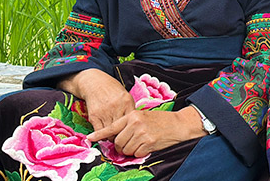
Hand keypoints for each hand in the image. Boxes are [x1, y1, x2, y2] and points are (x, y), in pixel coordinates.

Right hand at [57, 69, 134, 133]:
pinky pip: (99, 131)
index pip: (132, 123)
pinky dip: (102, 135)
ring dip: (111, 136)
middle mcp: (116, 107)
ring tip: (113, 135)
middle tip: (121, 137)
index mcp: (127, 102)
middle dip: (122, 135)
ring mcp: (104, 112)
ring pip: (110, 133)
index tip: (130, 134)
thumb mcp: (126, 97)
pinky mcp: (94, 116)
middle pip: (122, 129)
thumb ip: (130, 110)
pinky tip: (104, 133)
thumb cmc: (113, 91)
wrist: (96, 83)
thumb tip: (135, 128)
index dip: (132, 130)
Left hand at [87, 107, 205, 156]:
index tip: (90, 138)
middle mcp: (135, 124)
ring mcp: (142, 134)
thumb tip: (116, 136)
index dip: (100, 134)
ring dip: (131, 150)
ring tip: (140, 143)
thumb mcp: (143, 116)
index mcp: (132, 115)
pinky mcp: (148, 143)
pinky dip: (139, 153)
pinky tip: (147, 146)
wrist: (179, 124)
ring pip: (126, 150)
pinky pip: (136, 154)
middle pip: (118, 142)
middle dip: (121, 146)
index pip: (112, 127)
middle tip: (130, 143)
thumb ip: (130, 124)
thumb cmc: (161, 121)